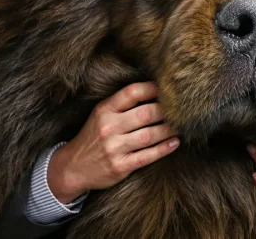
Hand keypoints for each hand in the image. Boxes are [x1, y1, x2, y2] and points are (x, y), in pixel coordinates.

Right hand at [47, 82, 179, 202]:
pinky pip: (148, 156)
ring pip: (150, 135)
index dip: (152, 89)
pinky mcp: (120, 166)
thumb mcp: (100, 115)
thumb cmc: (93, 137)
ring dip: (169, 130)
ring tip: (182, 126)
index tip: (167, 89)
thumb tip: (155, 91)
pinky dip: (164, 148)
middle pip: (146, 113)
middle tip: (182, 109)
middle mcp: (109, 127)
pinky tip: (175, 143)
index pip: (132, 93)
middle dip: (166, 111)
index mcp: (104, 110)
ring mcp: (114, 148)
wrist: (73, 167)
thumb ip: (122, 104)